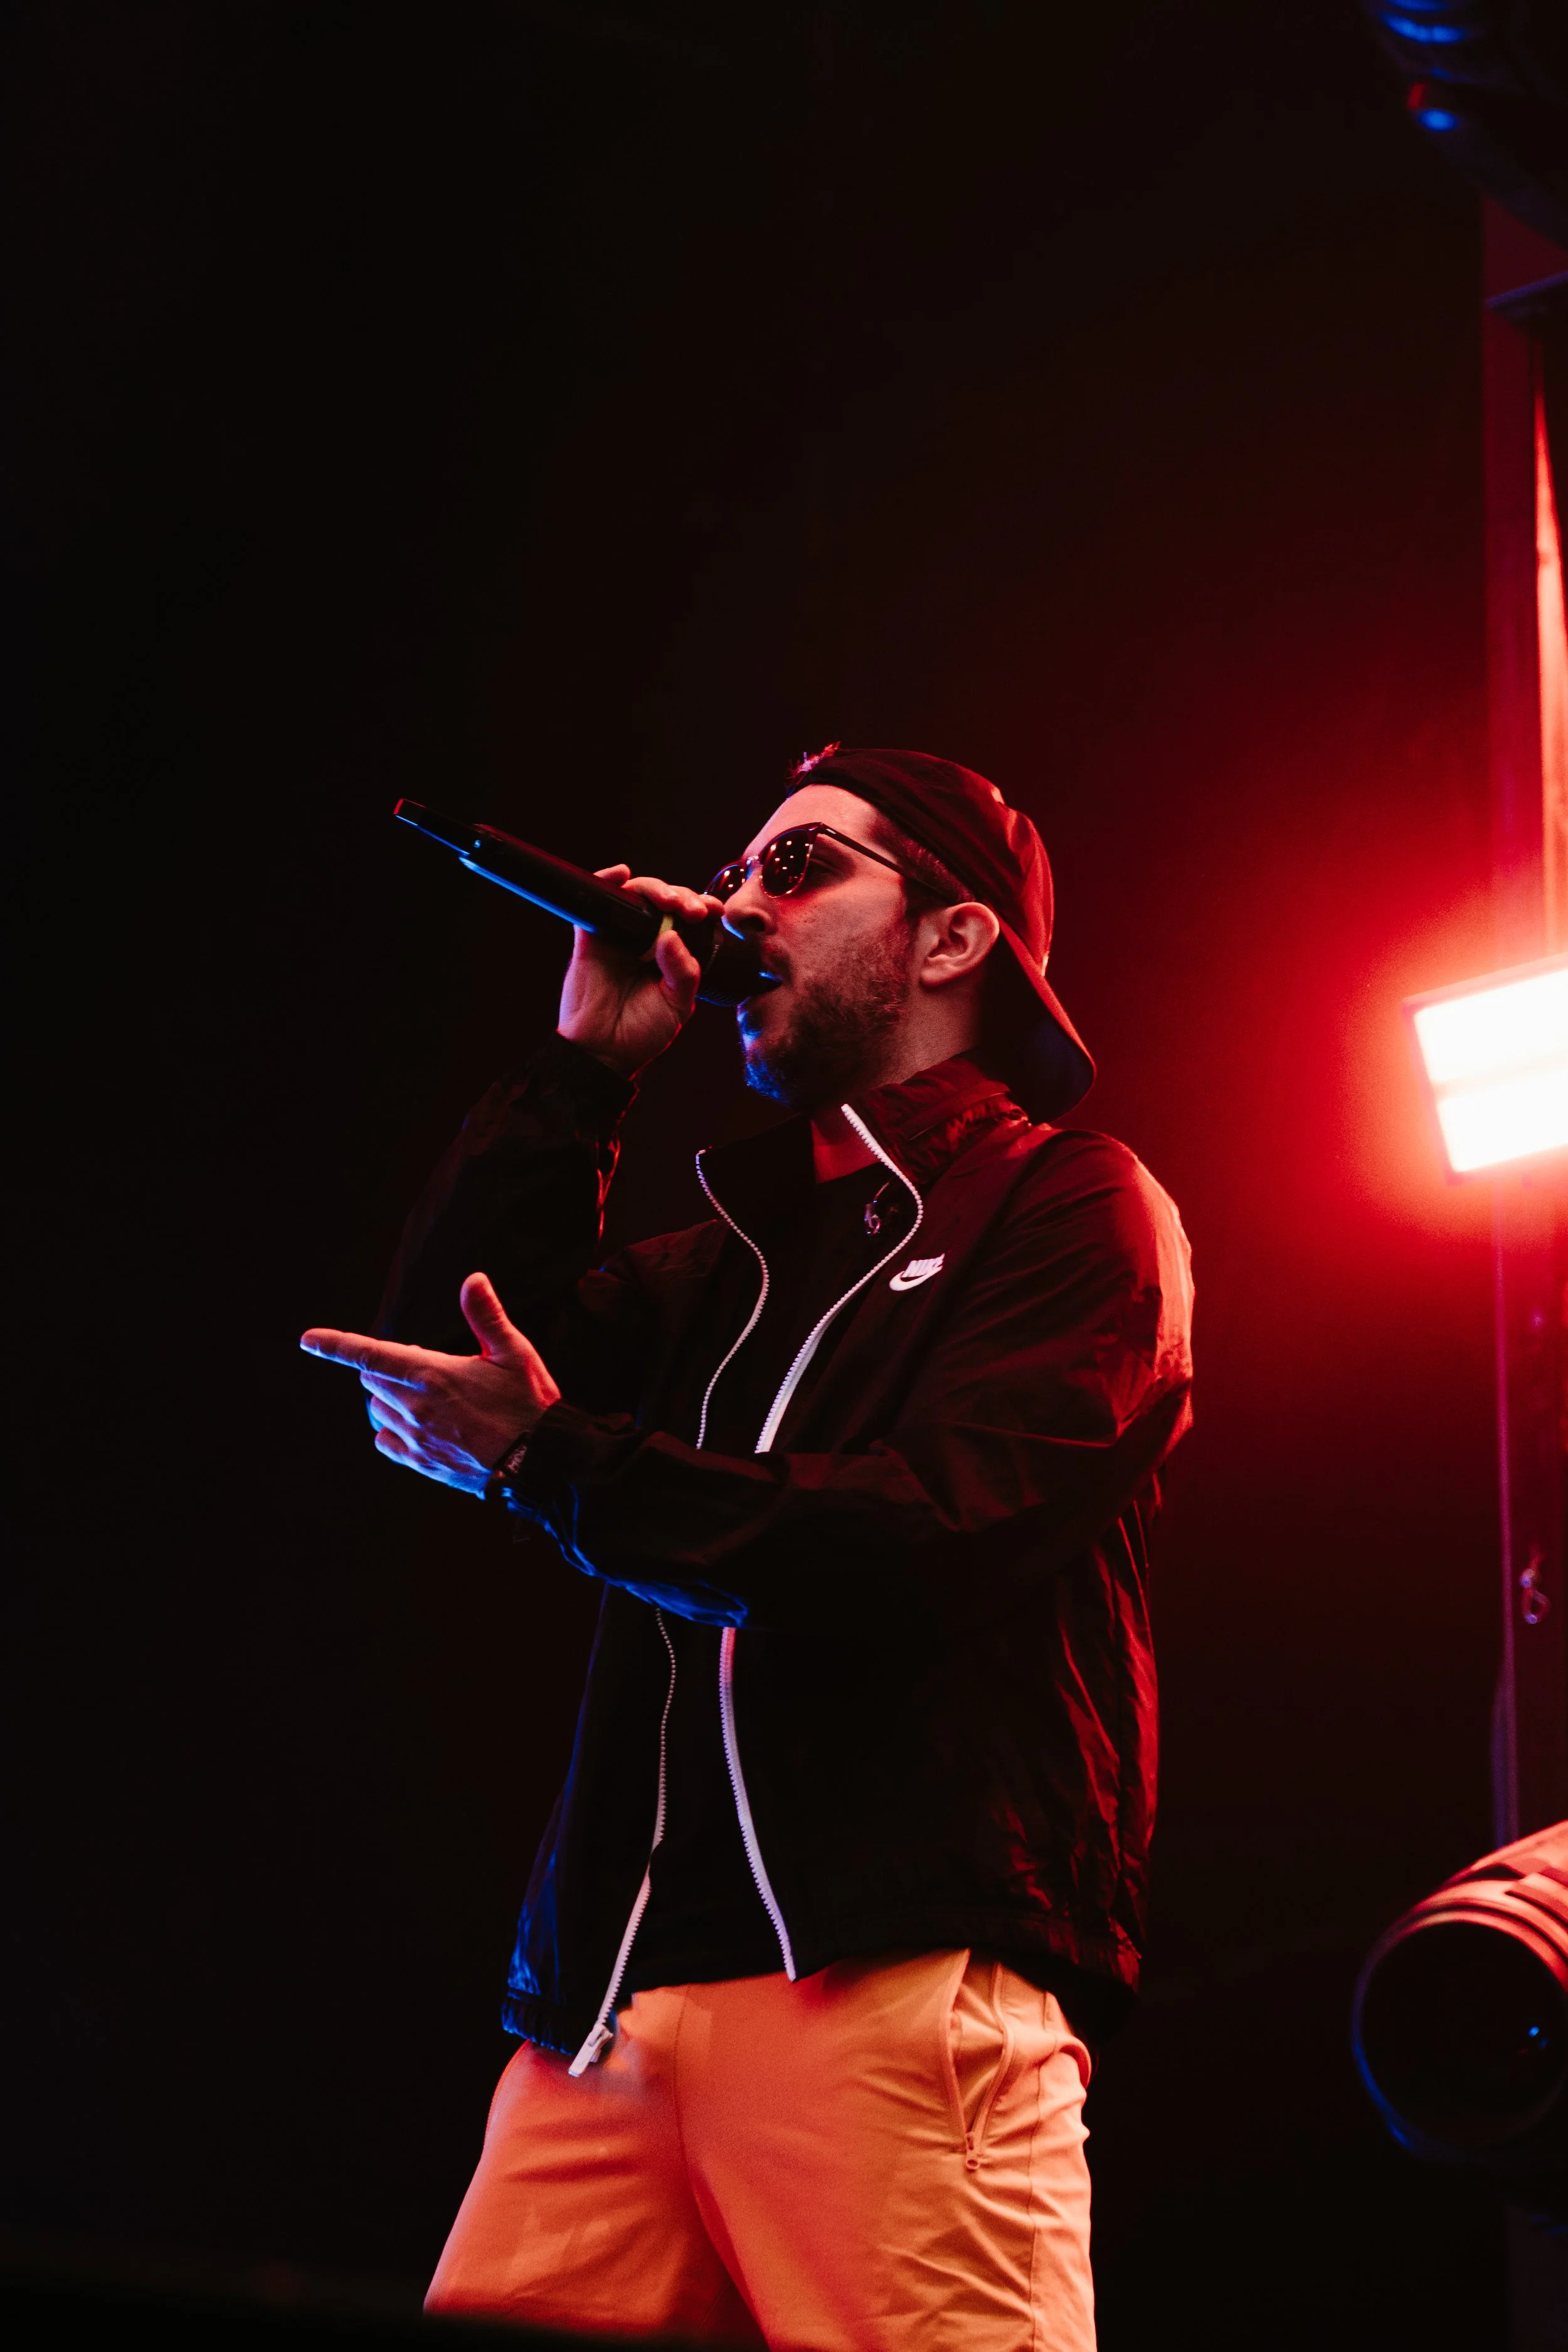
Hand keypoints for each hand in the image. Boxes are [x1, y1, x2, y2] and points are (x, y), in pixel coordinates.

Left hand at [299, 1273, 560, 1498]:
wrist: (540, 1461)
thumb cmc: (529, 1402)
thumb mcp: (514, 1352)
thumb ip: (487, 1315)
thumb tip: (472, 1279)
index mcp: (432, 1374)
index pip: (369, 1355)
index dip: (334, 1345)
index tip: (308, 1339)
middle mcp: (415, 1406)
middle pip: (371, 1380)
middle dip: (385, 1367)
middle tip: (423, 1366)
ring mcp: (416, 1437)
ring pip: (377, 1410)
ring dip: (387, 1397)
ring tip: (422, 1394)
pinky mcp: (421, 1462)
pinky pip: (385, 1442)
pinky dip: (390, 1429)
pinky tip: (414, 1424)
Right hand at [557, 865, 722, 1077]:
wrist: (603, 1052)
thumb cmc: (642, 1033)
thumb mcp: (677, 1004)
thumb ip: (683, 971)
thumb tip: (672, 935)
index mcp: (671, 954)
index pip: (688, 920)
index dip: (702, 907)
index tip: (714, 910)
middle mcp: (646, 940)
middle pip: (664, 901)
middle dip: (682, 897)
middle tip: (691, 911)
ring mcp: (619, 936)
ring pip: (635, 895)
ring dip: (654, 888)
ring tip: (668, 902)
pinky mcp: (592, 936)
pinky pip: (597, 901)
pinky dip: (606, 880)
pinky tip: (621, 875)